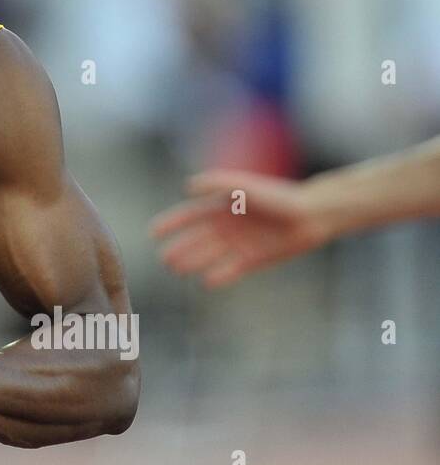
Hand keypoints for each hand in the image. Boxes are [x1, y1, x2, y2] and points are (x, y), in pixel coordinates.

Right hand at [150, 170, 333, 288]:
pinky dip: (219, 275)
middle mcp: (226, 226)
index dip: (171, 223)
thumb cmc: (278, 196)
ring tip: (176, 269)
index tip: (153, 232)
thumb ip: (218, 183)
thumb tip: (188, 187)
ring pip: (209, 255)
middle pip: (196, 239)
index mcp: (221, 206)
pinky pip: (231, 270)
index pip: (189, 216)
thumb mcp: (245, 186)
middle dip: (179, 248)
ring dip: (193, 262)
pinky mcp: (253, 259)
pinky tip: (206, 282)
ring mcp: (238, 243)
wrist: (311, 214)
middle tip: (164, 259)